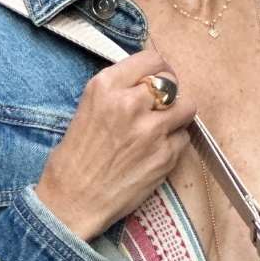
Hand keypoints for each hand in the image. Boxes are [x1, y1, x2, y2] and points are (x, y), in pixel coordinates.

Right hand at [35, 47, 197, 241]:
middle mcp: (130, 103)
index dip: (159, 69)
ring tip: (163, 127)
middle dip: (169, 92)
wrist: (73, 201)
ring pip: (186, 107)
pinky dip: (175, 143)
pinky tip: (157, 151)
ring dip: (178, 115)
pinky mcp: (165, 156)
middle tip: (162, 105)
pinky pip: (184, 138)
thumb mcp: (87, 108)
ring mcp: (151, 130)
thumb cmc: (74, 158)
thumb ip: (118, 90)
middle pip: (171, 81)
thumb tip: (147, 82)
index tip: (157, 79)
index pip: (151, 59)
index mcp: (105, 86)